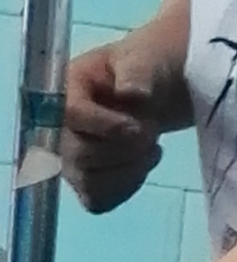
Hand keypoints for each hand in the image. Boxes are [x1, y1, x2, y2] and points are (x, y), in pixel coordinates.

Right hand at [62, 42, 165, 212]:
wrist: (154, 88)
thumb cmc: (142, 70)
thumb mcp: (143, 60)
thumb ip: (137, 73)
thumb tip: (131, 94)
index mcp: (65, 90)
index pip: (70, 115)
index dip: (105, 127)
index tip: (138, 129)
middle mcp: (58, 128)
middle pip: (80, 155)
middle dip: (125, 149)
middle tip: (151, 132)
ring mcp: (69, 159)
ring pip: (90, 183)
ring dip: (130, 170)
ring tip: (152, 148)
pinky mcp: (86, 182)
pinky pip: (99, 201)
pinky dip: (127, 187)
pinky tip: (143, 165)